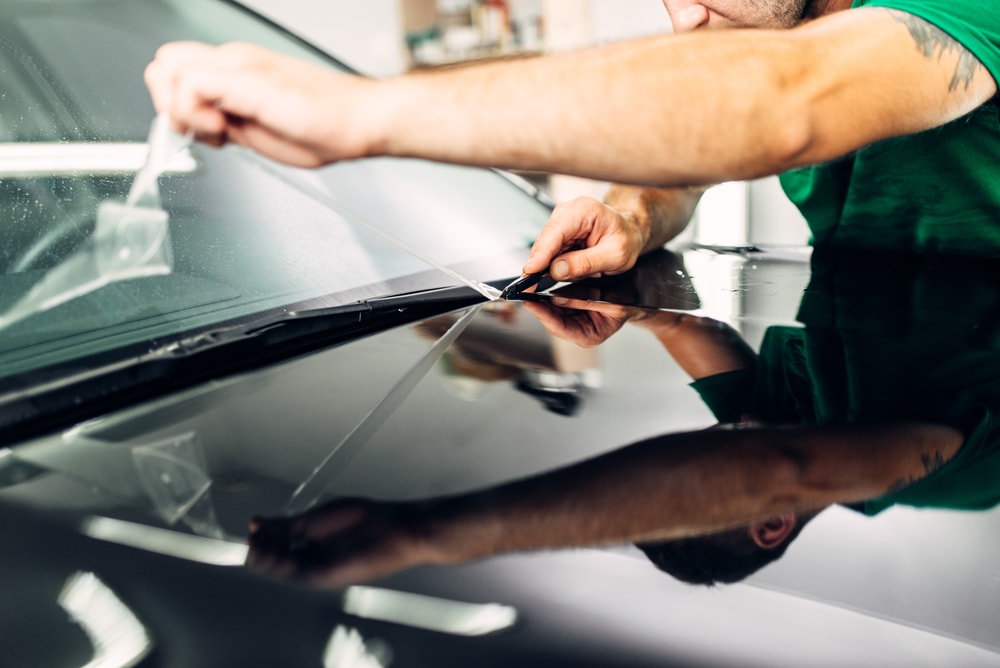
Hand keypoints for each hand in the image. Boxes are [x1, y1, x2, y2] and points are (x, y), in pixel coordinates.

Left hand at [144, 42, 378, 166]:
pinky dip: (196, 115)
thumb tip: (195, 125)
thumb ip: (224, 123)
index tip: (203, 132)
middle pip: (164, 63)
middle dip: (169, 104)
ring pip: (169, 68)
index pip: (177, 70)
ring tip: (218, 130)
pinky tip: (226, 131)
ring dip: (182, 110)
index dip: (176, 104)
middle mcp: (234, 61)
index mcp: (239, 71)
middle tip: (203, 130)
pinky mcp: (245, 78)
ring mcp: (238, 66)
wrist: (362, 120)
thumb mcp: (259, 131)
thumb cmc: (328, 128)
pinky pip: (190, 85)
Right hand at [246, 498, 435, 587]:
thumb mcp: (316, 516)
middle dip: (260, 549)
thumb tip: (257, 524)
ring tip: (264, 547)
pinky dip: (284, 568)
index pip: (273, 544)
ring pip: (281, 571)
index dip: (261, 536)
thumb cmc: (362, 518)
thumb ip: (286, 524)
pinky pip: (297, 577)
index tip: (255, 525)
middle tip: (259, 538)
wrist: (392, 529)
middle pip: (272, 559)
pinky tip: (279, 556)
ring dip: (268, 560)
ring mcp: (315, 568)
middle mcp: (308, 557)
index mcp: (307, 540)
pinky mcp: (324, 578)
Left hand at [522, 296, 639, 347]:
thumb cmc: (630, 302)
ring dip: (541, 298)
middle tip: (525, 290)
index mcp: (591, 335)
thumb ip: (585, 301)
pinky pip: (555, 301)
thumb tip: (558, 299)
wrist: (638, 295)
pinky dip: (548, 292)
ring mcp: (575, 320)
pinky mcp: (572, 308)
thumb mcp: (612, 301)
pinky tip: (541, 283)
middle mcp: (580, 330)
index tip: (531, 303)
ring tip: (530, 285)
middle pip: (551, 320)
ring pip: (551, 310)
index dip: (544, 316)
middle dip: (538, 305)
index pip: (560, 328)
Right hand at [523, 197, 646, 281]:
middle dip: (539, 264)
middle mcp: (569, 212)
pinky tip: (558, 273)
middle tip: (533, 288)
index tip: (530, 271)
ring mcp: (561, 221)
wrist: (628, 233)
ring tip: (556, 279)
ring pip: (544, 247)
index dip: (540, 253)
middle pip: (545, 241)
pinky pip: (548, 251)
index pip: (555, 232)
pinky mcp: (558, 232)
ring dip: (546, 266)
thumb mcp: (615, 256)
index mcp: (585, 211)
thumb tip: (557, 271)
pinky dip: (550, 264)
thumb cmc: (625, 239)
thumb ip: (586, 263)